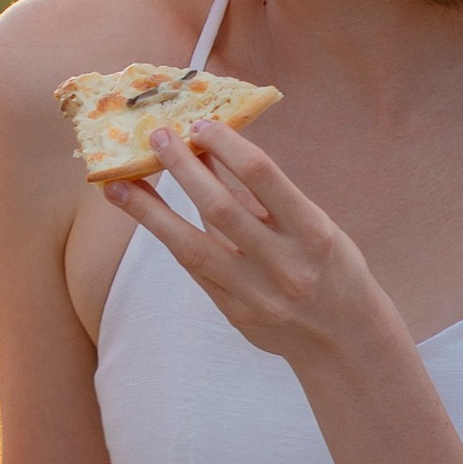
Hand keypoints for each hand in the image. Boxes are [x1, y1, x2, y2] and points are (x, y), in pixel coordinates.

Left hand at [106, 120, 398, 370]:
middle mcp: (285, 264)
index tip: (200, 123)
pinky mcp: (235, 314)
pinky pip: (193, 269)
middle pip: (220, 208)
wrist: (345, 340)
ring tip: (117, 184)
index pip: (263, 177)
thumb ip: (264, 194)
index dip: (227, 145)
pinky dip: (168, 237)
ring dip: (151, 211)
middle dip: (183, 169)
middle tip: (155, 137)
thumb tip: (211, 148)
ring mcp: (257, 294)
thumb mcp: (313, 223)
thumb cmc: (330, 267)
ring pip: (192, 246)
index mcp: (312, 232)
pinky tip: (143, 214)